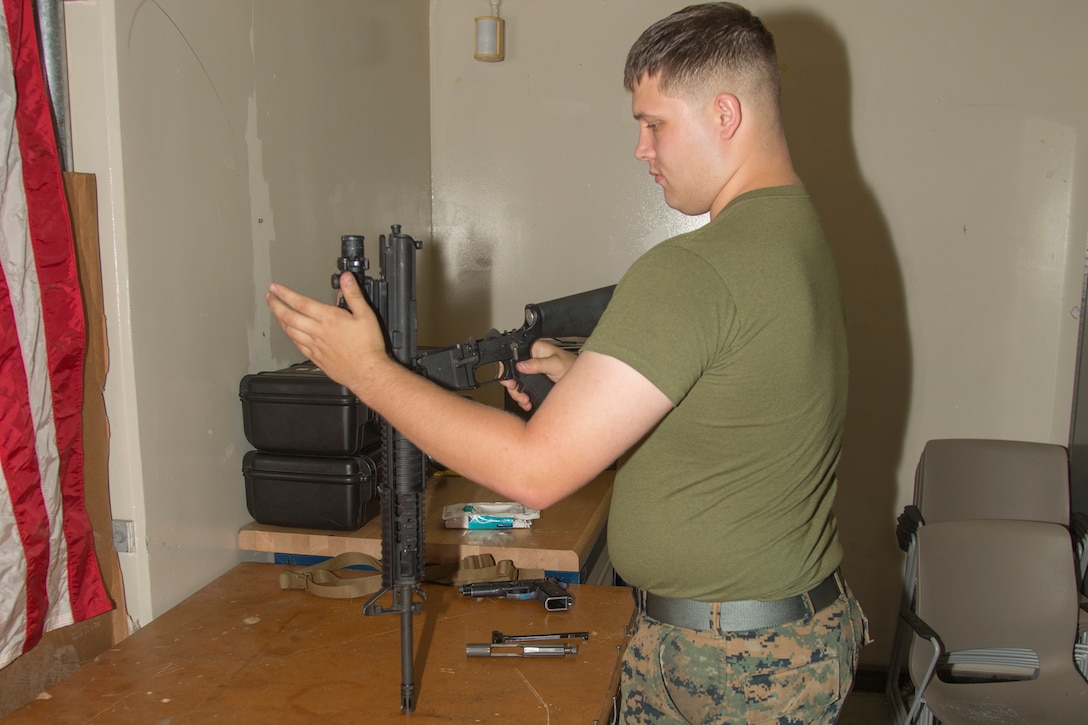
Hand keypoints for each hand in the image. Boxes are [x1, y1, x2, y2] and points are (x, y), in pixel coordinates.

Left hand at [265, 272, 389, 393]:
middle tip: (269, 296)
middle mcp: (318, 332)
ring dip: (279, 319)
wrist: (367, 372)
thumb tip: (346, 278)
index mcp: (329, 319)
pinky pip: (297, 345)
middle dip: (276, 305)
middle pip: (290, 317)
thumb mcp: (366, 315)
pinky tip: (288, 333)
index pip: (301, 303)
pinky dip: (289, 336)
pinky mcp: (316, 358)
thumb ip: (353, 295)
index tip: (275, 287)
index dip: (285, 294)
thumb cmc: (368, 346)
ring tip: (275, 311)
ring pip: (290, 331)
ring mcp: (315, 346)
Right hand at [500, 340, 576, 411]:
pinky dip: (524, 400)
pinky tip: (528, 403)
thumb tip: (521, 365)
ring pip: (517, 385)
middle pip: (513, 374)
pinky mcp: (535, 384)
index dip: (507, 369)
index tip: (509, 380)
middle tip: (517, 392)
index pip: (513, 357)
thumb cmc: (572, 366)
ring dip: (518, 395)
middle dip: (513, 387)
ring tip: (525, 400)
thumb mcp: (555, 364)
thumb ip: (538, 364)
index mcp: (534, 350)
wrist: (583, 382)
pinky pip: (524, 392)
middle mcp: (531, 361)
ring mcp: (532, 374)